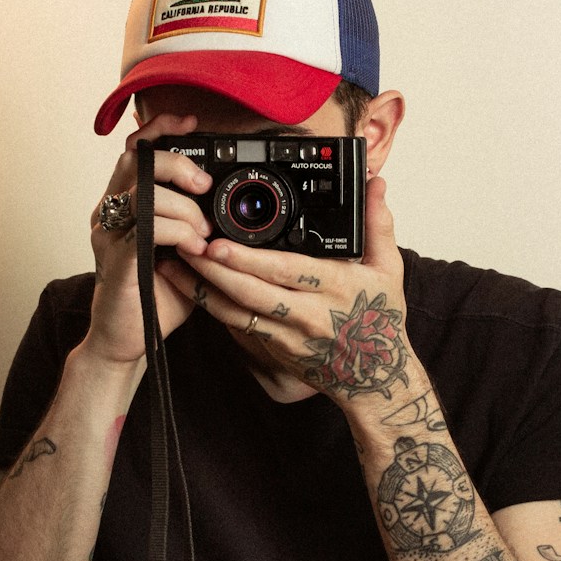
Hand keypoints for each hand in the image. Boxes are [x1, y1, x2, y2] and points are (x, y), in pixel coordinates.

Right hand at [80, 113, 213, 365]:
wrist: (126, 341)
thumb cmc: (153, 297)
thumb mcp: (183, 252)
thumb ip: (196, 225)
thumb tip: (228, 206)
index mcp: (124, 206)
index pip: (134, 151)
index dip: (160, 128)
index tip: (191, 123)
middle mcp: (110, 214)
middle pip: (134, 161)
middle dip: (176, 165)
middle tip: (203, 187)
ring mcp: (110, 236)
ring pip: (143, 194)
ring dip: (183, 208)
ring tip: (202, 232)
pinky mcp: (117, 260)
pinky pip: (147, 230)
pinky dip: (178, 233)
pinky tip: (193, 249)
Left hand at [162, 176, 415, 408]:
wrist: (374, 378)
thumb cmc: (381, 321)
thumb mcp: (388, 270)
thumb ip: (378, 224)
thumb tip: (375, 183)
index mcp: (334, 287)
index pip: (285, 271)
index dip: (247, 260)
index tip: (217, 243)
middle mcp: (307, 314)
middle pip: (250, 292)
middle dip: (212, 270)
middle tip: (183, 246)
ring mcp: (287, 335)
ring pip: (236, 313)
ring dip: (201, 289)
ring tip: (173, 265)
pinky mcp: (274, 348)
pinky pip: (237, 327)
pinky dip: (211, 307)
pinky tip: (189, 288)